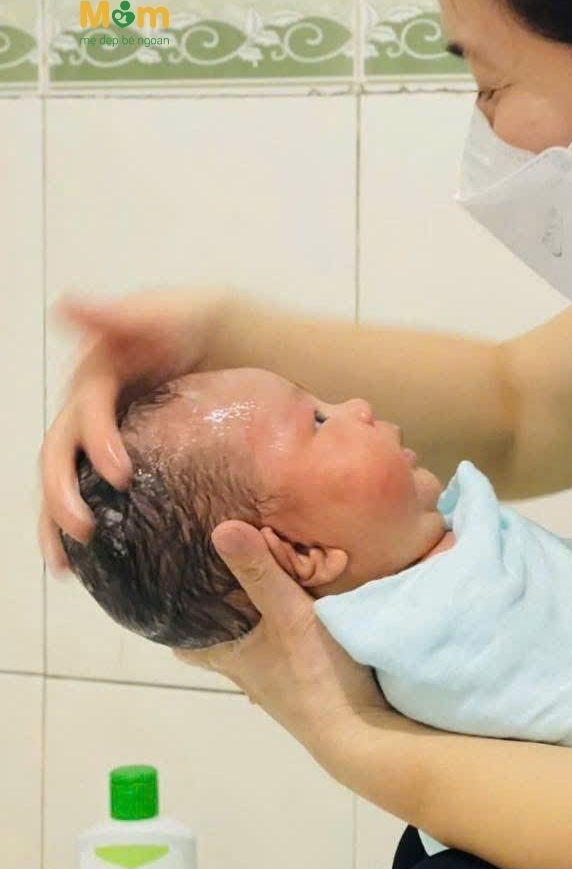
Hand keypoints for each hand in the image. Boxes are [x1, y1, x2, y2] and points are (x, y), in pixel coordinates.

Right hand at [38, 286, 229, 572]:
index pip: (86, 411)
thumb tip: (66, 304)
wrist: (218, 336)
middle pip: (60, 453)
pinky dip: (73, 525)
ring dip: (56, 522)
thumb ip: (121, 315)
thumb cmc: (194, 323)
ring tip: (65, 564)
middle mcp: (87, 406)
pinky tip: (77, 563)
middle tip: (86, 530)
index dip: (97, 441)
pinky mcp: (112, 454)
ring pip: (62, 480)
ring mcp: (97, 432)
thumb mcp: (167, 313)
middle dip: (64, 493)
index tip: (122, 474)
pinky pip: (86, 490)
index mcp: (96, 376)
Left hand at [172, 520, 390, 759]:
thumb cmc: (315, 675)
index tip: (176, 582)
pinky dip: (278, 623)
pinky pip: (278, 644)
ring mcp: (273, 676)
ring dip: (253, 613)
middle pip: (218, 634)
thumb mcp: (289, 615)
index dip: (175, 612)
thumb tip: (220, 527)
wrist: (357, 729)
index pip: (183, 637)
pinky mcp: (300, 677)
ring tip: (259, 574)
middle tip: (223, 567)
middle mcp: (244, 669)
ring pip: (250, 638)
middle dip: (218, 605)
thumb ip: (260, 573)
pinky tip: (296, 604)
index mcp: (228, 655)